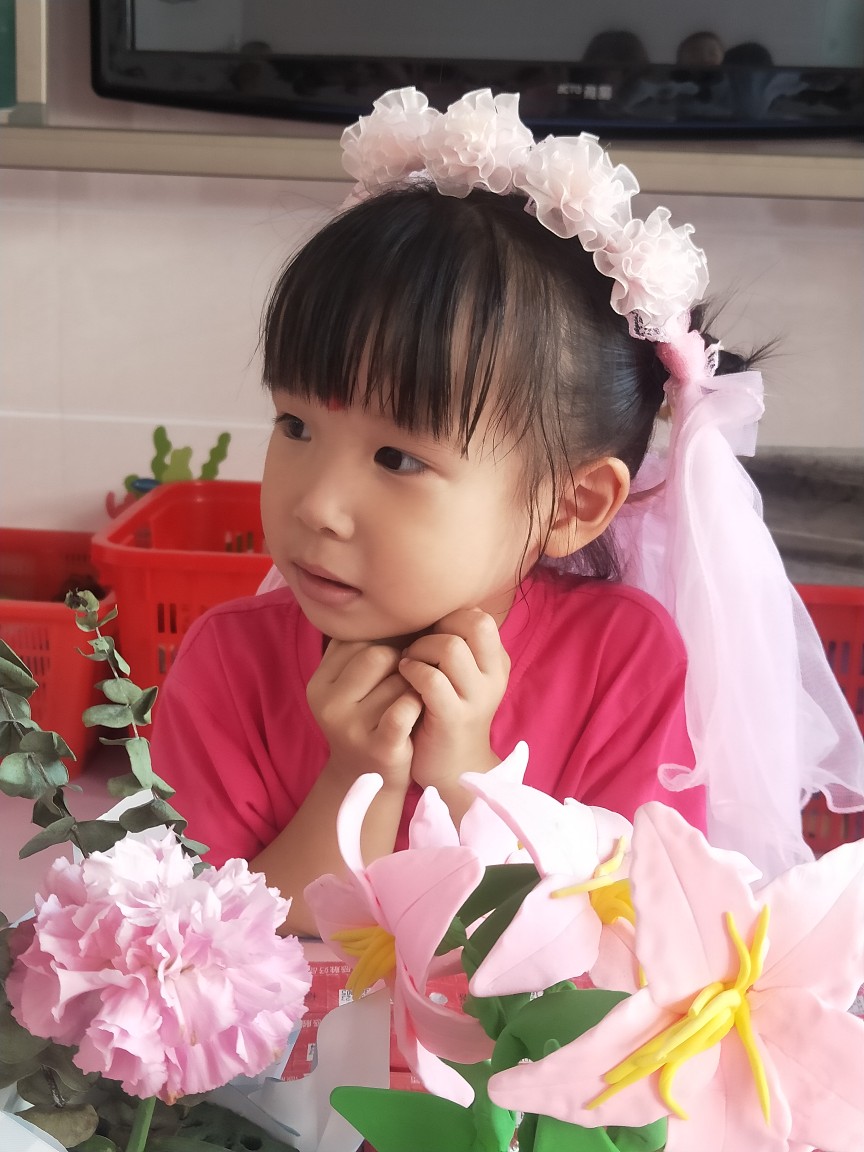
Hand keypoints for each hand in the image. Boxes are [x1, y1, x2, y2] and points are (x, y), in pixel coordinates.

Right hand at [307, 640, 421, 790]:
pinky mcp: (379, 747)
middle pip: (379, 654)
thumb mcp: (350, 685)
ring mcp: (351, 728)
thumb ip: (359, 648)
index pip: (358, 638)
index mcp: (318, 683)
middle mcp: (328, 705)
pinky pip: (406, 707)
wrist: (369, 779)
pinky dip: (417, 705)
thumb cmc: (367, 719)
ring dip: (412, 686)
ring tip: (409, 700)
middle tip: (403, 681)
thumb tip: (386, 602)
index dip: (384, 644)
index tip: (392, 660)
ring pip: (399, 680)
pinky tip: (417, 712)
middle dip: (400, 663)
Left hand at [399, 608, 509, 798]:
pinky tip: (404, 676)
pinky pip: (432, 679)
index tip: (430, 634)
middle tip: (419, 645)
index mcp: (497, 663)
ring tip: (408, 662)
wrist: (453, 768)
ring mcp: (476, 699)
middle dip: (440, 627)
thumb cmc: (447, 712)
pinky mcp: (453, 718)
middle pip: (476, 624)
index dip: (449, 618)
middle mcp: (494, 678)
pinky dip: (412, 671)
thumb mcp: (461, 676)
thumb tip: (433, 609)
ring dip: (421, 649)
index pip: (481, 617)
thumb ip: (455, 644)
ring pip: (451, 648)